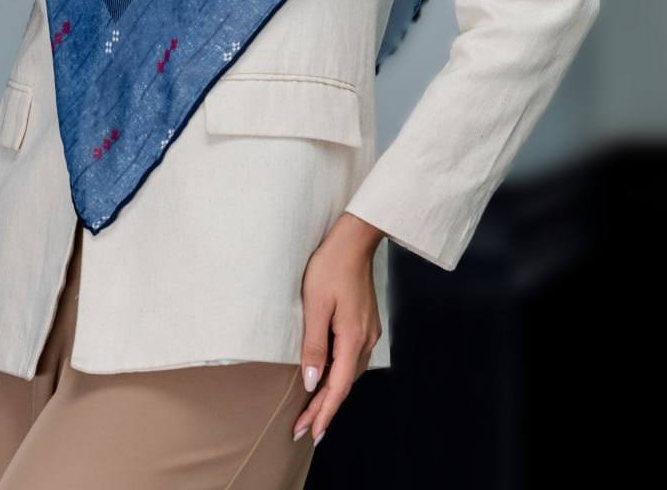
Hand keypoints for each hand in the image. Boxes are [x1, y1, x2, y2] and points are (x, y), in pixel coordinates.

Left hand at [292, 212, 384, 446]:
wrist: (353, 240)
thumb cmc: (330, 267)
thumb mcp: (314, 305)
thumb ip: (314, 345)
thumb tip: (312, 382)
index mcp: (353, 338)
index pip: (338, 387)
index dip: (323, 412)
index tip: (309, 433)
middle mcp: (366, 340)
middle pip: (344, 384)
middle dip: (324, 408)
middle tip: (303, 430)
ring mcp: (369, 331)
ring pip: (349, 371)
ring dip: (331, 392)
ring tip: (312, 410)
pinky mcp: (365, 322)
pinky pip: (352, 357)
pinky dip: (338, 373)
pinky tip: (327, 375)